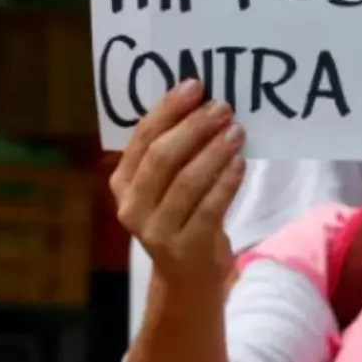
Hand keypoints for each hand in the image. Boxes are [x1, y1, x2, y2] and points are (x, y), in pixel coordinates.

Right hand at [110, 81, 245, 290]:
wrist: (186, 276)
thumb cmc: (179, 217)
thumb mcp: (164, 186)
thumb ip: (173, 152)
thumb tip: (201, 102)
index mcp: (121, 183)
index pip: (142, 138)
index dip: (168, 110)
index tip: (195, 86)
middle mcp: (130, 207)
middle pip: (161, 157)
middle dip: (194, 127)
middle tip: (222, 108)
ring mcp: (154, 231)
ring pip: (186, 181)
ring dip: (214, 152)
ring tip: (236, 132)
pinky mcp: (183, 249)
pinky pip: (209, 208)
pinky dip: (226, 183)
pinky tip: (240, 164)